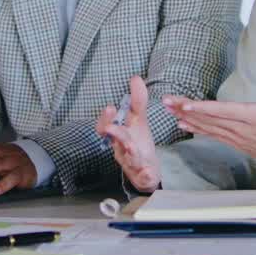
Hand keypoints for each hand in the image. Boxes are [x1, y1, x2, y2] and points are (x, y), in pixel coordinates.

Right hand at [95, 75, 161, 192]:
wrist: (144, 171)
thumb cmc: (137, 142)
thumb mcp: (138, 121)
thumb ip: (137, 100)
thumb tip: (136, 78)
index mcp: (122, 133)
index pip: (108, 126)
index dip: (106, 118)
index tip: (110, 107)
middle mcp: (124, 147)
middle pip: (118, 141)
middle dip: (115, 133)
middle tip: (110, 128)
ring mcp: (133, 162)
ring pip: (130, 159)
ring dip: (130, 153)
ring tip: (132, 148)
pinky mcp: (143, 175)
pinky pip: (143, 176)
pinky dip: (145, 175)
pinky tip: (148, 173)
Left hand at [165, 60, 255, 179]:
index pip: (224, 111)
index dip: (203, 108)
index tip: (186, 105)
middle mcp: (244, 130)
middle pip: (210, 119)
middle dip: (186, 110)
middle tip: (166, 102)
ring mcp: (240, 139)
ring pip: (209, 128)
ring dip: (188, 120)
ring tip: (169, 111)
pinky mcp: (240, 145)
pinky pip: (215, 137)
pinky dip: (199, 131)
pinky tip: (185, 126)